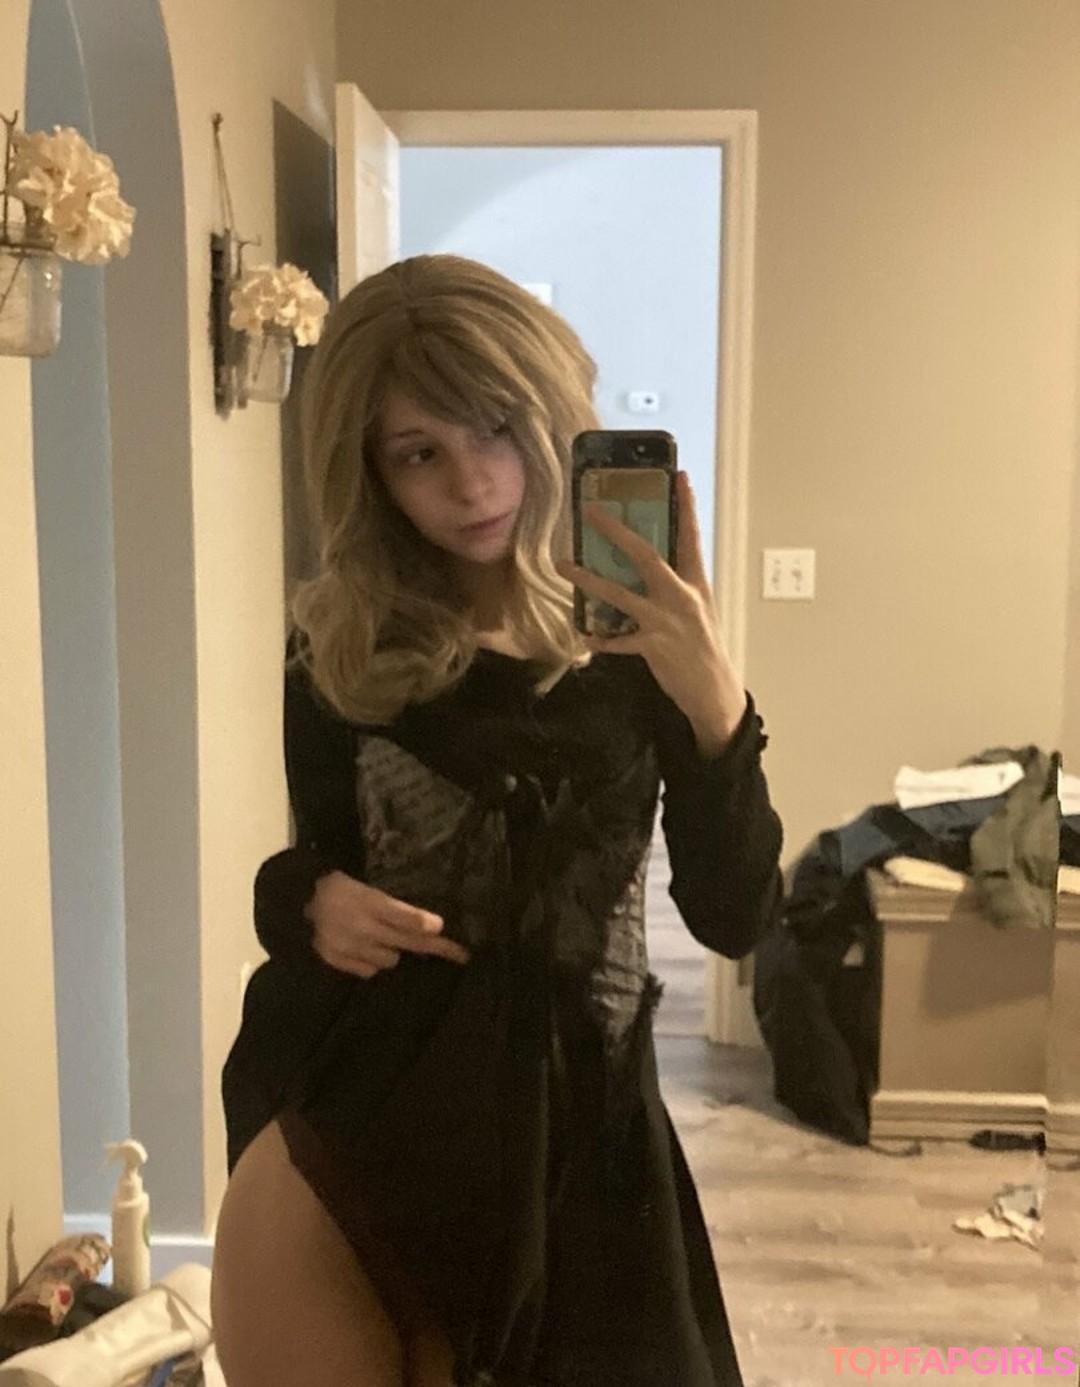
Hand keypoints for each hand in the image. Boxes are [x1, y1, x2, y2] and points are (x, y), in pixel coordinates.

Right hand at [305, 870, 469, 977]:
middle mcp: (362, 927)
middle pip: (406, 941)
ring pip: (389, 960)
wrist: (297, 904)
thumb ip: (394, 908)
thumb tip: (430, 925)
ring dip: (394, 951)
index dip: (426, 925)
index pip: (404, 918)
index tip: (445, 930)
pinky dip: (372, 962)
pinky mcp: (338, 962)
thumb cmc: (339, 889)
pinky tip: (366, 949)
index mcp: (369, 903)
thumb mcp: (366, 889)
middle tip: (460, 954)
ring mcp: (350, 947)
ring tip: (384, 939)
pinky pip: (369, 970)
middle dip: (436, 948)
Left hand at [557, 471, 746, 756]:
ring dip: (589, 579)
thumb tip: (649, 564)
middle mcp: (682, 598)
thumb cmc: (702, 646)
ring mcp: (666, 622)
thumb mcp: (697, 609)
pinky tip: (585, 635)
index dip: (686, 508)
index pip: (691, 539)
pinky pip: (619, 641)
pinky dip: (602, 639)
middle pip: (647, 557)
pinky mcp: (653, 647)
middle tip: (591, 512)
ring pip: (621, 595)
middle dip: (617, 533)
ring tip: (563, 565)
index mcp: (696, 585)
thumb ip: (676, 586)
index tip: (680, 478)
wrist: (713, 689)